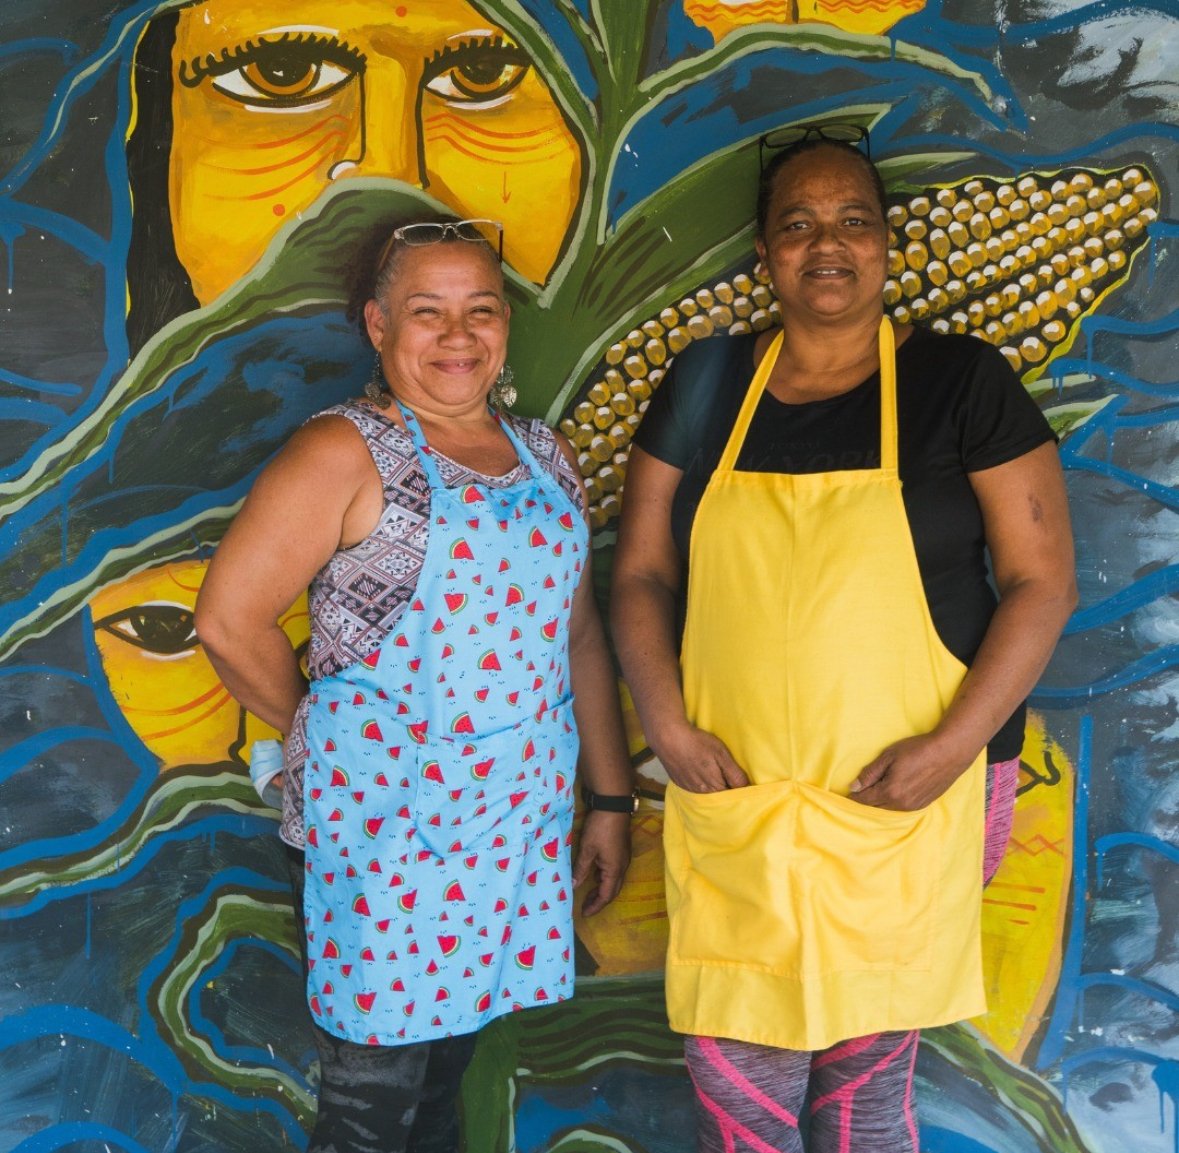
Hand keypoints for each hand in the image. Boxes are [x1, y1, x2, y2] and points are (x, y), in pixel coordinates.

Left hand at [573, 811, 631, 916]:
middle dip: (599, 900)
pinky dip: (604, 877)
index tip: (584, 913)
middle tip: (585, 905)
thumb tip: (574, 886)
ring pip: (614, 880)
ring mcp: (623, 858)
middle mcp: (622, 867)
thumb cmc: (600, 828)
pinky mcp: (621, 850)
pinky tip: (594, 874)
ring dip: (602, 888)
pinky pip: (614, 871)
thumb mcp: (587, 849)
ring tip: (588, 892)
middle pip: (613, 890)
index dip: (595, 906)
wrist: (613, 806)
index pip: (606, 895)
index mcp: (614, 869)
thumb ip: (581, 869)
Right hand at [653, 722, 748, 792]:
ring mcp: (689, 789)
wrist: (668, 738)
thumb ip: (734, 773)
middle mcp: (702, 793)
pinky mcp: (680, 783)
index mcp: (715, 787)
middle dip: (726, 788)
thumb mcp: (721, 754)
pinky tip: (700, 772)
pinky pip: (695, 789)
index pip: (733, 796)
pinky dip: (700, 783)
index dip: (739, 788)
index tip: (741, 780)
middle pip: (720, 796)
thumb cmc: (697, 743)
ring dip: (713, 786)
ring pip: (707, 793)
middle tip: (727, 774)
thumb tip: (746, 787)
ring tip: (713, 772)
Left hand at [850, 733, 976, 810]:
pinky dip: (891, 803)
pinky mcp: (922, 805)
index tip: (846, 793)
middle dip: (864, 800)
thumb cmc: (917, 749)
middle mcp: (901, 804)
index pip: (864, 799)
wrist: (949, 753)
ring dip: (878, 803)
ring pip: (887, 809)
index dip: (853, 797)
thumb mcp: (889, 756)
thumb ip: (870, 773)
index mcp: (890, 791)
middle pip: (874, 807)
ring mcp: (913, 806)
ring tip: (871, 793)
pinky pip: (900, 809)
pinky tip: (889, 794)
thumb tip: (854, 786)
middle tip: (856, 792)